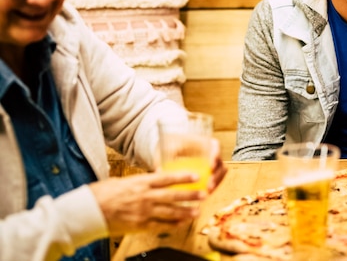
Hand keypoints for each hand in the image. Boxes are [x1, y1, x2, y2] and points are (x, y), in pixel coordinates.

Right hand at [90, 172, 206, 235]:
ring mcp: (143, 212)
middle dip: (191, 195)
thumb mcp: (123, 181)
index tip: (196, 176)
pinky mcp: (139, 225)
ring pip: (170, 212)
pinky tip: (182, 224)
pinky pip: (160, 226)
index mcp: (141, 182)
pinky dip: (173, 225)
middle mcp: (145, 197)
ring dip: (186, 212)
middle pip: (173, 195)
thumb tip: (153, 177)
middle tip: (204, 194)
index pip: (167, 178)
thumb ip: (140, 181)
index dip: (183, 177)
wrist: (88, 211)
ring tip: (197, 211)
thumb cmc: (102, 194)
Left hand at [153, 137, 226, 192]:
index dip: (216, 155)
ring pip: (221, 172)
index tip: (210, 167)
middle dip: (218, 174)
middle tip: (210, 185)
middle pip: (221, 162)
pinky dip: (213, 185)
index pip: (215, 145)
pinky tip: (205, 194)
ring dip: (217, 182)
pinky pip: (215, 178)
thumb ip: (165, 157)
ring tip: (209, 192)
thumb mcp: (167, 149)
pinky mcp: (208, 171)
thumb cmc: (170, 145)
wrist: (170, 146)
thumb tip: (159, 171)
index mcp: (203, 142)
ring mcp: (210, 162)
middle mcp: (210, 152)